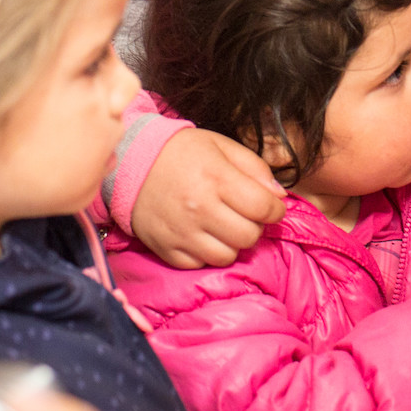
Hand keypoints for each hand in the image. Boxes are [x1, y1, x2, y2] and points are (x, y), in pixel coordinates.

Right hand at [132, 127, 286, 267]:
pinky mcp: (166, 249)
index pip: (264, 208)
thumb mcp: (221, 146)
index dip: (275, 209)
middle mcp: (200, 208)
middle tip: (244, 214)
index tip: (271, 206)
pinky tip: (203, 234)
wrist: (131, 161)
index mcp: (217, 178)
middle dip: (254, 226)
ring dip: (232, 243)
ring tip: (224, 225)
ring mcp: (182, 232)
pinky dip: (207, 253)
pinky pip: (200, 264)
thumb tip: (279, 196)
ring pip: (227, 256)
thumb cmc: (181, 152)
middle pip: (249, 236)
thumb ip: (255, 168)